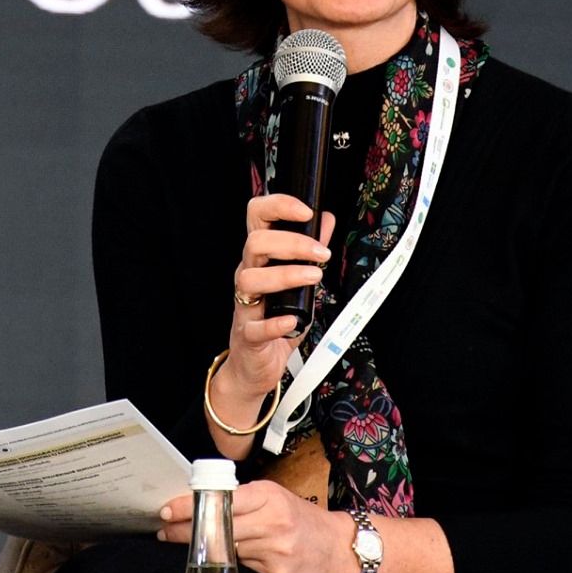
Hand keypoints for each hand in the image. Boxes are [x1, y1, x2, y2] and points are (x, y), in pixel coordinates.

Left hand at [156, 481, 354, 572]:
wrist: (339, 546)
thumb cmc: (302, 519)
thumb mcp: (275, 498)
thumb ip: (243, 501)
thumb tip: (202, 506)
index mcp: (268, 495)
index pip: (220, 499)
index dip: (190, 506)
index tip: (167, 510)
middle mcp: (271, 519)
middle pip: (218, 526)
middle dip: (187, 530)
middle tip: (164, 531)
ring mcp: (275, 547)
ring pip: (228, 548)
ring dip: (205, 548)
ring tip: (190, 545)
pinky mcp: (278, 571)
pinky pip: (245, 567)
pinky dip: (233, 562)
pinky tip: (229, 559)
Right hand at [211, 195, 334, 430]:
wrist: (256, 366)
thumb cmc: (276, 319)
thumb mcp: (299, 282)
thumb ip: (310, 252)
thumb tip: (326, 220)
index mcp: (259, 259)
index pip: (257, 218)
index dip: (278, 206)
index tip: (306, 211)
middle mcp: (248, 276)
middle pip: (254, 243)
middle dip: (291, 242)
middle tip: (321, 253)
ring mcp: (244, 305)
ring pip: (250, 278)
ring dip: (286, 275)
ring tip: (315, 278)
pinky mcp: (248, 335)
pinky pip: (256, 326)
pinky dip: (275, 322)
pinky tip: (293, 321)